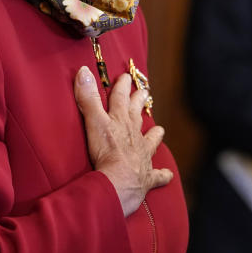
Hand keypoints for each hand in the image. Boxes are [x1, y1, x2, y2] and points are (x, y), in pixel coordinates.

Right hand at [74, 66, 172, 215]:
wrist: (119, 181)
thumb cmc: (106, 152)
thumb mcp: (93, 121)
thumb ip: (89, 98)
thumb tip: (84, 71)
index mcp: (120, 121)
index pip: (121, 99)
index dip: (122, 86)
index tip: (125, 76)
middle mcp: (134, 135)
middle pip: (136, 115)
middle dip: (139, 103)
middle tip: (145, 92)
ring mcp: (142, 155)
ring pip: (150, 141)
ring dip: (154, 135)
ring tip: (160, 129)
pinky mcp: (146, 176)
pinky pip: (157, 175)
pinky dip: (162, 175)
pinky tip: (168, 175)